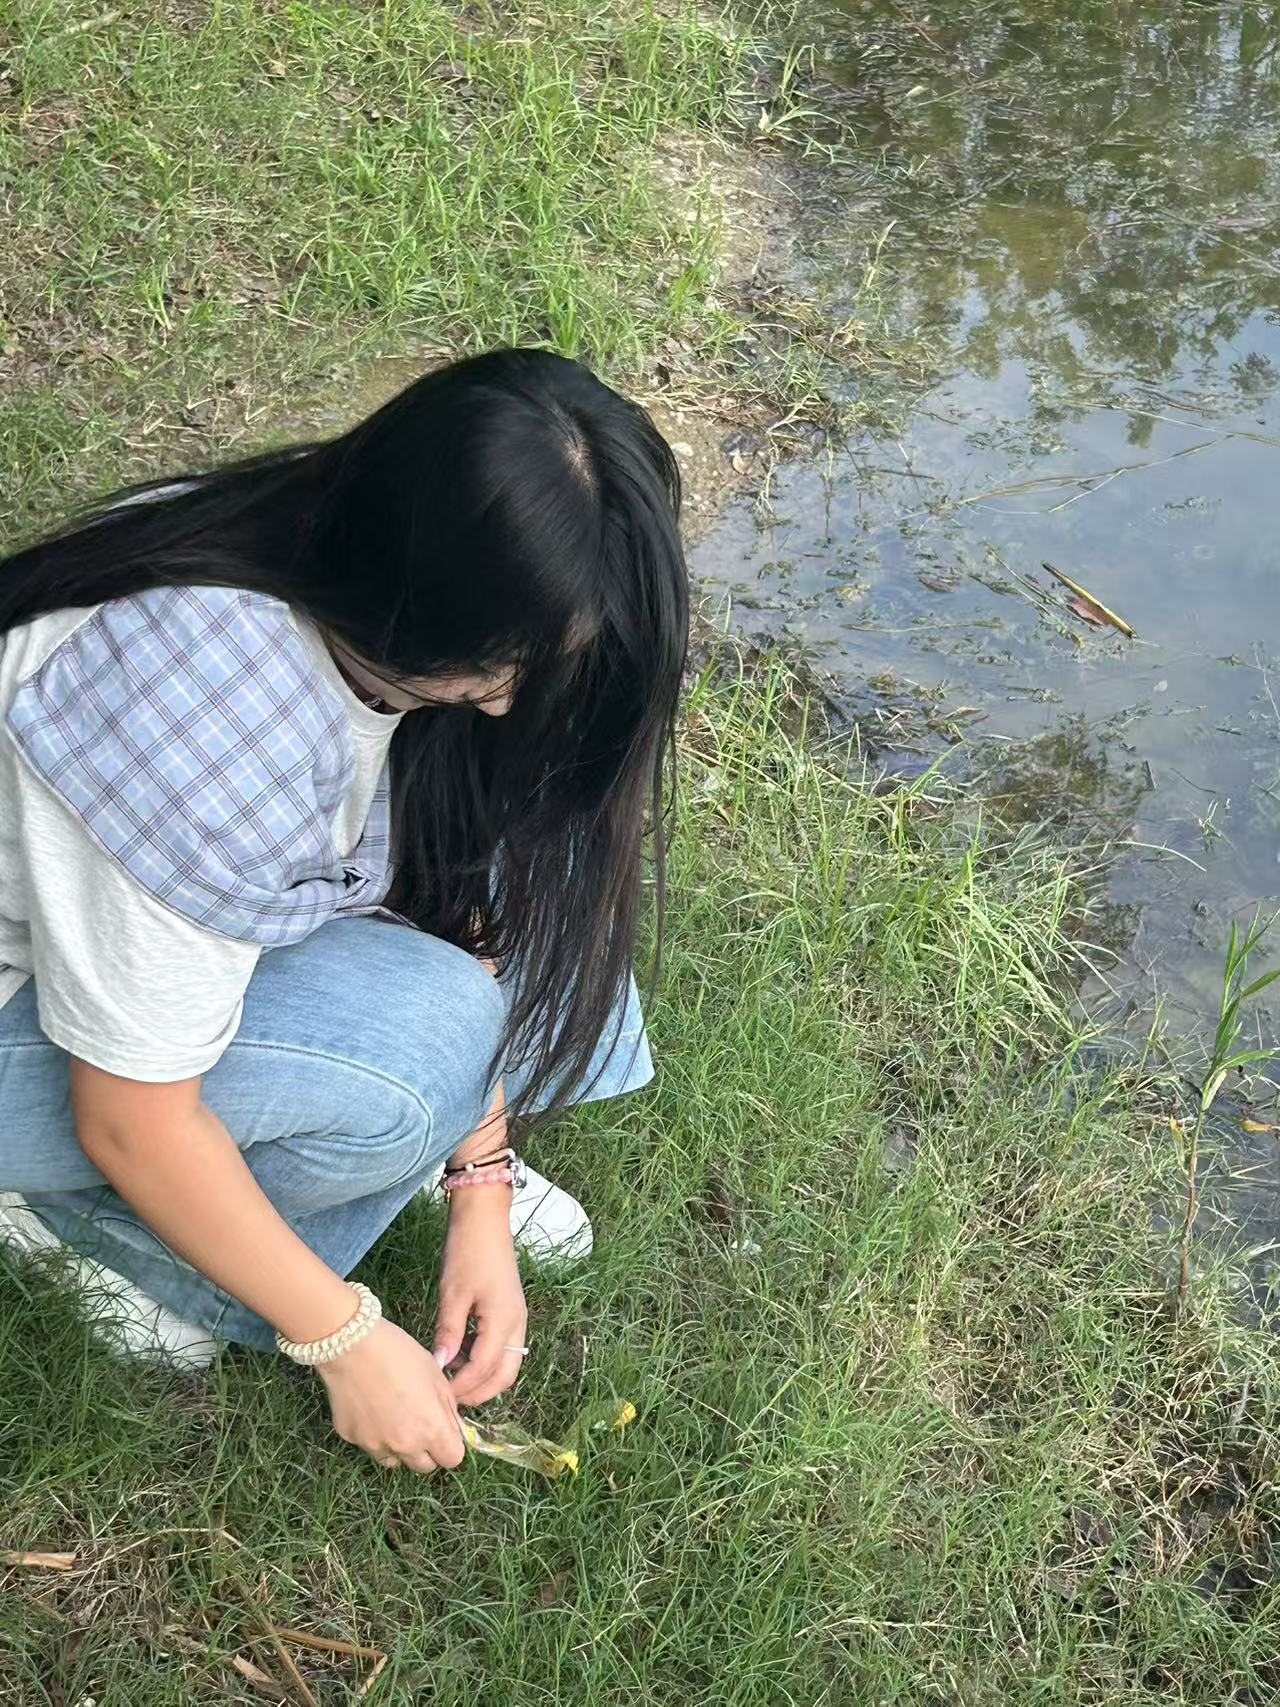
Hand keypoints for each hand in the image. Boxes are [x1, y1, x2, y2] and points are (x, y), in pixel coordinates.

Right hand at [316, 1318, 465, 1472]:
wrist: (353, 1345)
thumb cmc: (400, 1354)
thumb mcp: (436, 1375)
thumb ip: (448, 1408)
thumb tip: (453, 1427)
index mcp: (431, 1429)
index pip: (452, 1459)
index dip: (451, 1444)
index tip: (445, 1429)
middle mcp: (404, 1446)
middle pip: (425, 1466)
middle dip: (427, 1449)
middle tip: (420, 1421)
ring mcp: (375, 1445)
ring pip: (396, 1461)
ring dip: (400, 1447)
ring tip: (394, 1416)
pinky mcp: (351, 1439)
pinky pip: (370, 1445)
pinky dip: (374, 1434)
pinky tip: (370, 1407)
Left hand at [433, 1187, 527, 1404]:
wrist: (484, 1220)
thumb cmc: (467, 1252)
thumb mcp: (453, 1294)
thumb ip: (449, 1332)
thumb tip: (438, 1366)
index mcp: (503, 1321)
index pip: (484, 1369)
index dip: (462, 1386)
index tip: (438, 1397)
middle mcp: (517, 1324)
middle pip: (505, 1375)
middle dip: (479, 1393)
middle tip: (449, 1400)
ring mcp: (517, 1318)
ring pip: (507, 1364)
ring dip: (483, 1378)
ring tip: (451, 1382)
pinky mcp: (511, 1312)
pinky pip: (504, 1348)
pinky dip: (485, 1361)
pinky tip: (460, 1357)